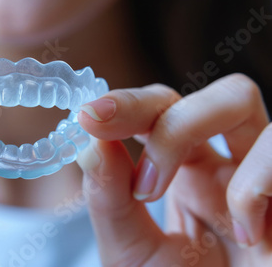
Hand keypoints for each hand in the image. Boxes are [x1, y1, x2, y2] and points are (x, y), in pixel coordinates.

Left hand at [77, 74, 271, 265]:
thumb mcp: (130, 251)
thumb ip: (108, 197)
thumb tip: (89, 140)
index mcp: (184, 172)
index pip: (156, 110)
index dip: (123, 103)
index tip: (87, 115)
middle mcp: (224, 165)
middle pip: (188, 89)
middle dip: (145, 106)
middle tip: (102, 129)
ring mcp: (264, 177)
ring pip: (238, 98)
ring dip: (181, 133)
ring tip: (155, 193)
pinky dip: (252, 184)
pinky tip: (243, 233)